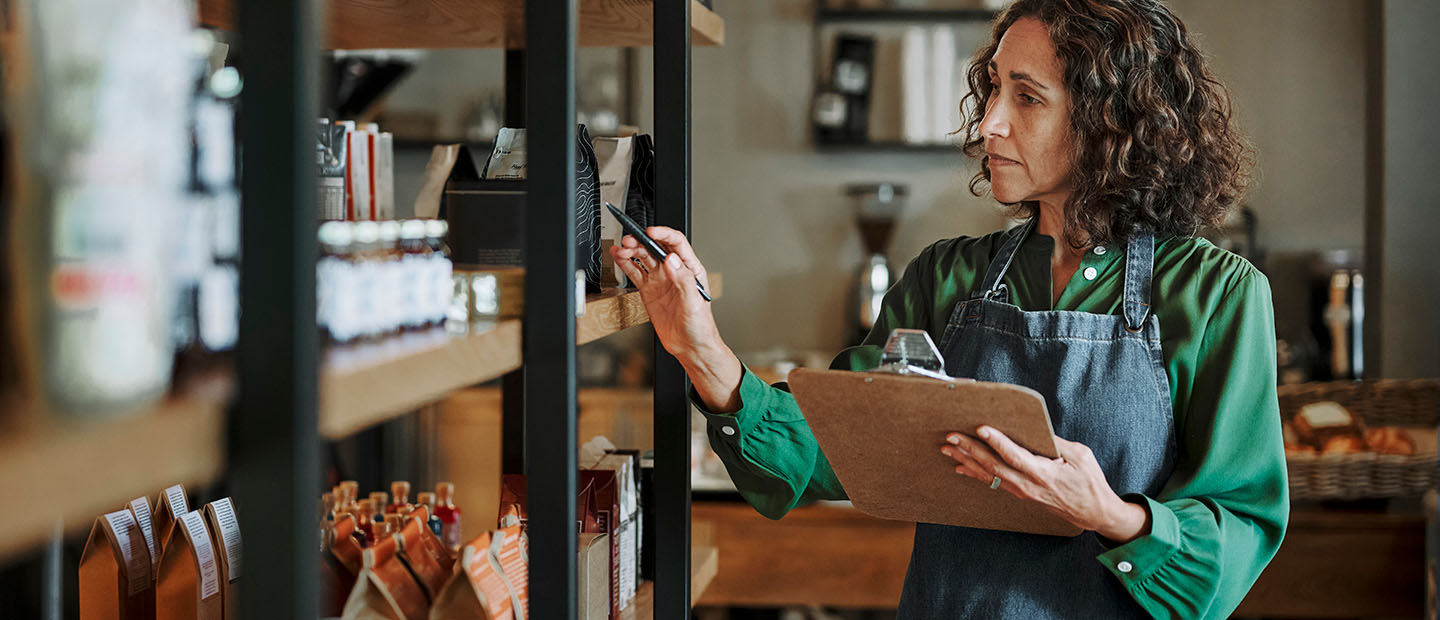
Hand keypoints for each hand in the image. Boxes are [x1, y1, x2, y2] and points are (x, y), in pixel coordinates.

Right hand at [611, 226, 717, 360]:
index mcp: (690, 269)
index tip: (650, 232)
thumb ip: (683, 280)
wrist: (690, 346)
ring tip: (620, 249)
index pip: (676, 244)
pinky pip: (635, 272)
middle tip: (629, 241)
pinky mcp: (648, 290)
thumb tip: (671, 259)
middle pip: (656, 247)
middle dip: (641, 241)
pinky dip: (625, 264)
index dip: (663, 234)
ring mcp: (660, 280)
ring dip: (631, 250)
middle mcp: (674, 271)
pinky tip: (617, 256)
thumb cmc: (700, 326)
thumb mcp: (695, 303)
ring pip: (643, 258)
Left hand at [939, 427, 1150, 542]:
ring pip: (989, 475)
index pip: (1015, 456)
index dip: (996, 442)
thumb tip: (1036, 428)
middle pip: (993, 466)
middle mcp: (1028, 484)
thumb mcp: (1081, 456)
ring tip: (948, 449)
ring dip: (966, 461)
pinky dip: (975, 474)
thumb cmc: (1089, 483)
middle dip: (970, 450)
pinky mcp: (1020, 494)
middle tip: (951, 437)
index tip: (980, 428)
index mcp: (1044, 473)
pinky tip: (960, 467)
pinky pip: (994, 482)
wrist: (1093, 512)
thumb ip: (1057, 442)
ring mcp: (1022, 491)